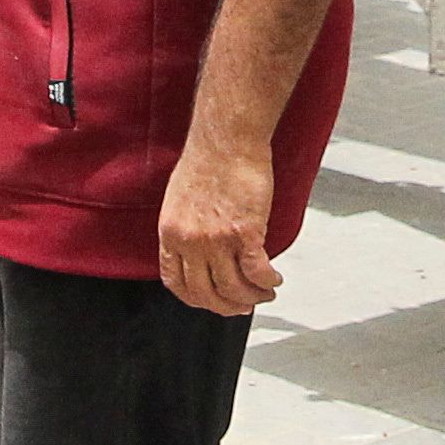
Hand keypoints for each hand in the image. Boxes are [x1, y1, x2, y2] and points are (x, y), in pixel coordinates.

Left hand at [158, 139, 283, 315]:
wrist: (227, 138)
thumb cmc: (208, 159)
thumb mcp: (180, 199)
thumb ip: (185, 228)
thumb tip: (199, 249)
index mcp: (170, 233)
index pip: (176, 282)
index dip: (196, 299)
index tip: (212, 301)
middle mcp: (189, 241)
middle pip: (205, 293)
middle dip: (227, 307)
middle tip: (243, 307)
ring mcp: (216, 240)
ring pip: (233, 288)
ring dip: (253, 297)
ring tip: (266, 292)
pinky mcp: (244, 233)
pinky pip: (256, 272)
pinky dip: (268, 281)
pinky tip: (275, 279)